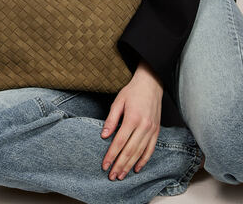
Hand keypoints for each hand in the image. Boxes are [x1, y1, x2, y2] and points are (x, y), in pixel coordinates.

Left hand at [100, 61, 162, 180]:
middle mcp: (143, 126)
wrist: (151, 84)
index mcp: (132, 119)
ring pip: (140, 153)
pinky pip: (150, 149)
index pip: (119, 142)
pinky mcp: (157, 131)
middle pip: (129, 151)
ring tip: (121, 175)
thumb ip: (111, 119)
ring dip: (130, 166)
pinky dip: (143, 160)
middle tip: (111, 176)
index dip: (111, 155)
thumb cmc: (132, 92)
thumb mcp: (118, 102)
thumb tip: (104, 136)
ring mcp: (151, 130)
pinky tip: (137, 168)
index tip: (104, 165)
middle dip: (119, 165)